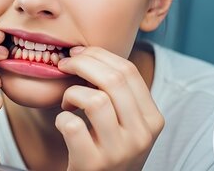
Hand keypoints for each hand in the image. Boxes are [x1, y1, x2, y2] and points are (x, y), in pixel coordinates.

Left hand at [56, 46, 163, 170]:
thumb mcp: (125, 122)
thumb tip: (86, 53)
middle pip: (112, 80)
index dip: (98, 55)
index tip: (78, 53)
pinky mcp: (94, 163)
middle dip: (81, 64)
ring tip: (68, 103)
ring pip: (94, 100)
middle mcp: (142, 135)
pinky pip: (72, 125)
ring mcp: (119, 151)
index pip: (128, 71)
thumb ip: (117, 93)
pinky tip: (64, 123)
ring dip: (71, 93)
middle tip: (64, 65)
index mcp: (153, 119)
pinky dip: (61, 118)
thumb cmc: (108, 148)